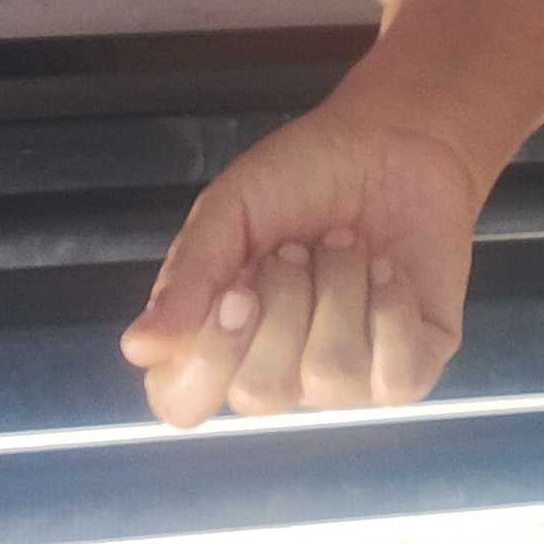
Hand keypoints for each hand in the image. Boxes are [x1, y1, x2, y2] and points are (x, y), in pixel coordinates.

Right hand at [120, 101, 487, 426]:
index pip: (182, 402)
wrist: (392, 141)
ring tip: (346, 244)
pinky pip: (395, 373)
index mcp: (220, 340)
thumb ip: (188, 275)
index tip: (239, 288)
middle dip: (284, 304)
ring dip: (339, 288)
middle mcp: (278, 373)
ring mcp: (344, 381)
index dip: (208, 357)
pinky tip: (388, 269)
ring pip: (329, 374)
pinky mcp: (406, 370)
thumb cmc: (300, 178)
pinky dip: (392, 306)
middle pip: (258, 395)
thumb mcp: (229, 209)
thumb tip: (138, 346)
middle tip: (297, 248)